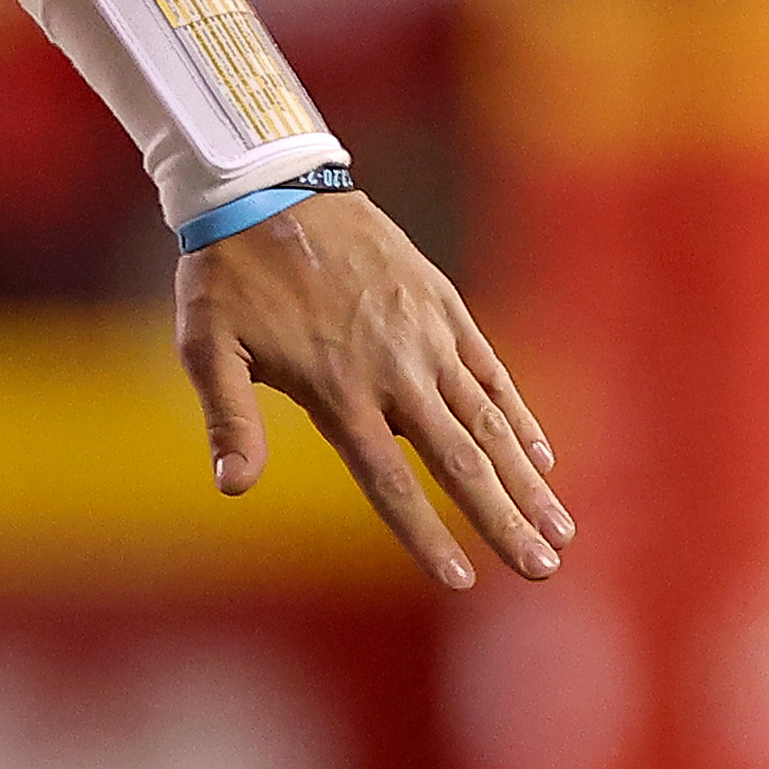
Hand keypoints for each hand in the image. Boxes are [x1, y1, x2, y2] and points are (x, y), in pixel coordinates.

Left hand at [173, 192, 571, 594]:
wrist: (271, 186)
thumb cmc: (230, 275)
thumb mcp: (206, 346)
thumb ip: (228, 419)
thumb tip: (230, 488)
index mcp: (338, 390)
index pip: (391, 480)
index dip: (425, 534)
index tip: (461, 582)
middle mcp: (394, 369)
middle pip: (459, 460)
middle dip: (504, 520)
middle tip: (544, 569)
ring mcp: (426, 335)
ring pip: (488, 420)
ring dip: (527, 478)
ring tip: (562, 528)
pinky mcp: (443, 304)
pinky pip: (491, 369)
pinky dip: (519, 415)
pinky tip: (542, 456)